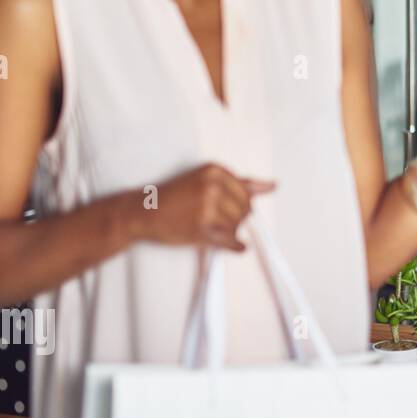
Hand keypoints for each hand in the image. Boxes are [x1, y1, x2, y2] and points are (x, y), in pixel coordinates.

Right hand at [131, 163, 276, 251]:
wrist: (144, 211)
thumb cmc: (175, 195)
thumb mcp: (206, 180)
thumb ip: (241, 183)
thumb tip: (272, 186)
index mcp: (215, 171)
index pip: (246, 193)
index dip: (241, 205)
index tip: (227, 209)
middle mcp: (211, 186)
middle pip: (244, 210)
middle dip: (237, 219)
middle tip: (220, 222)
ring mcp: (206, 207)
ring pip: (237, 226)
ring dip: (231, 232)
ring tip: (215, 230)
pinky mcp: (200, 228)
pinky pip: (228, 241)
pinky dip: (234, 246)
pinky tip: (236, 246)